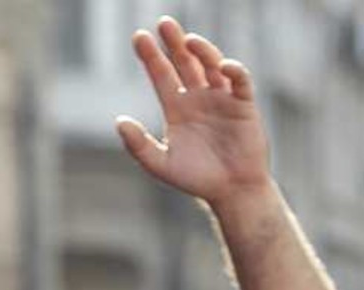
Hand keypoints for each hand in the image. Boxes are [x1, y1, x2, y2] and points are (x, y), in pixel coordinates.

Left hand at [116, 18, 271, 214]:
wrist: (232, 192)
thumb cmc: (197, 179)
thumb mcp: (161, 165)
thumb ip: (139, 146)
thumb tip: (119, 121)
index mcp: (177, 107)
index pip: (161, 74)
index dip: (150, 56)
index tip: (139, 37)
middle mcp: (198, 97)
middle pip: (184, 61)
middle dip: (174, 42)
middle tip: (164, 23)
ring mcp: (221, 98)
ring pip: (211, 65)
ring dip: (202, 51)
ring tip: (189, 41)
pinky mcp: (243, 104)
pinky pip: (239, 80)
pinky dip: (233, 70)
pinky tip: (223, 66)